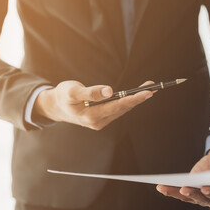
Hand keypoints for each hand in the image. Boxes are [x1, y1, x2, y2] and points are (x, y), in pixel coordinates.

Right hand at [34, 80, 153, 129]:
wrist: (56, 106)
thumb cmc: (63, 96)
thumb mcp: (72, 91)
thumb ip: (91, 92)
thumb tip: (110, 91)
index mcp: (91, 116)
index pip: (117, 106)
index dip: (133, 99)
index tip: (146, 92)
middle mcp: (98, 122)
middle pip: (123, 108)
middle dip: (139, 98)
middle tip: (153, 87)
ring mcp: (101, 122)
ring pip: (123, 109)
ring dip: (136, 99)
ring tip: (150, 88)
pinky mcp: (103, 118)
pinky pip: (119, 109)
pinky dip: (128, 101)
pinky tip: (137, 94)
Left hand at [156, 145, 209, 209]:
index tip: (204, 188)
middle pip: (203, 199)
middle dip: (192, 194)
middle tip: (184, 188)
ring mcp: (203, 198)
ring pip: (189, 198)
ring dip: (176, 193)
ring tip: (165, 187)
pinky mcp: (192, 193)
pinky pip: (181, 194)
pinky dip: (171, 191)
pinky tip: (162, 186)